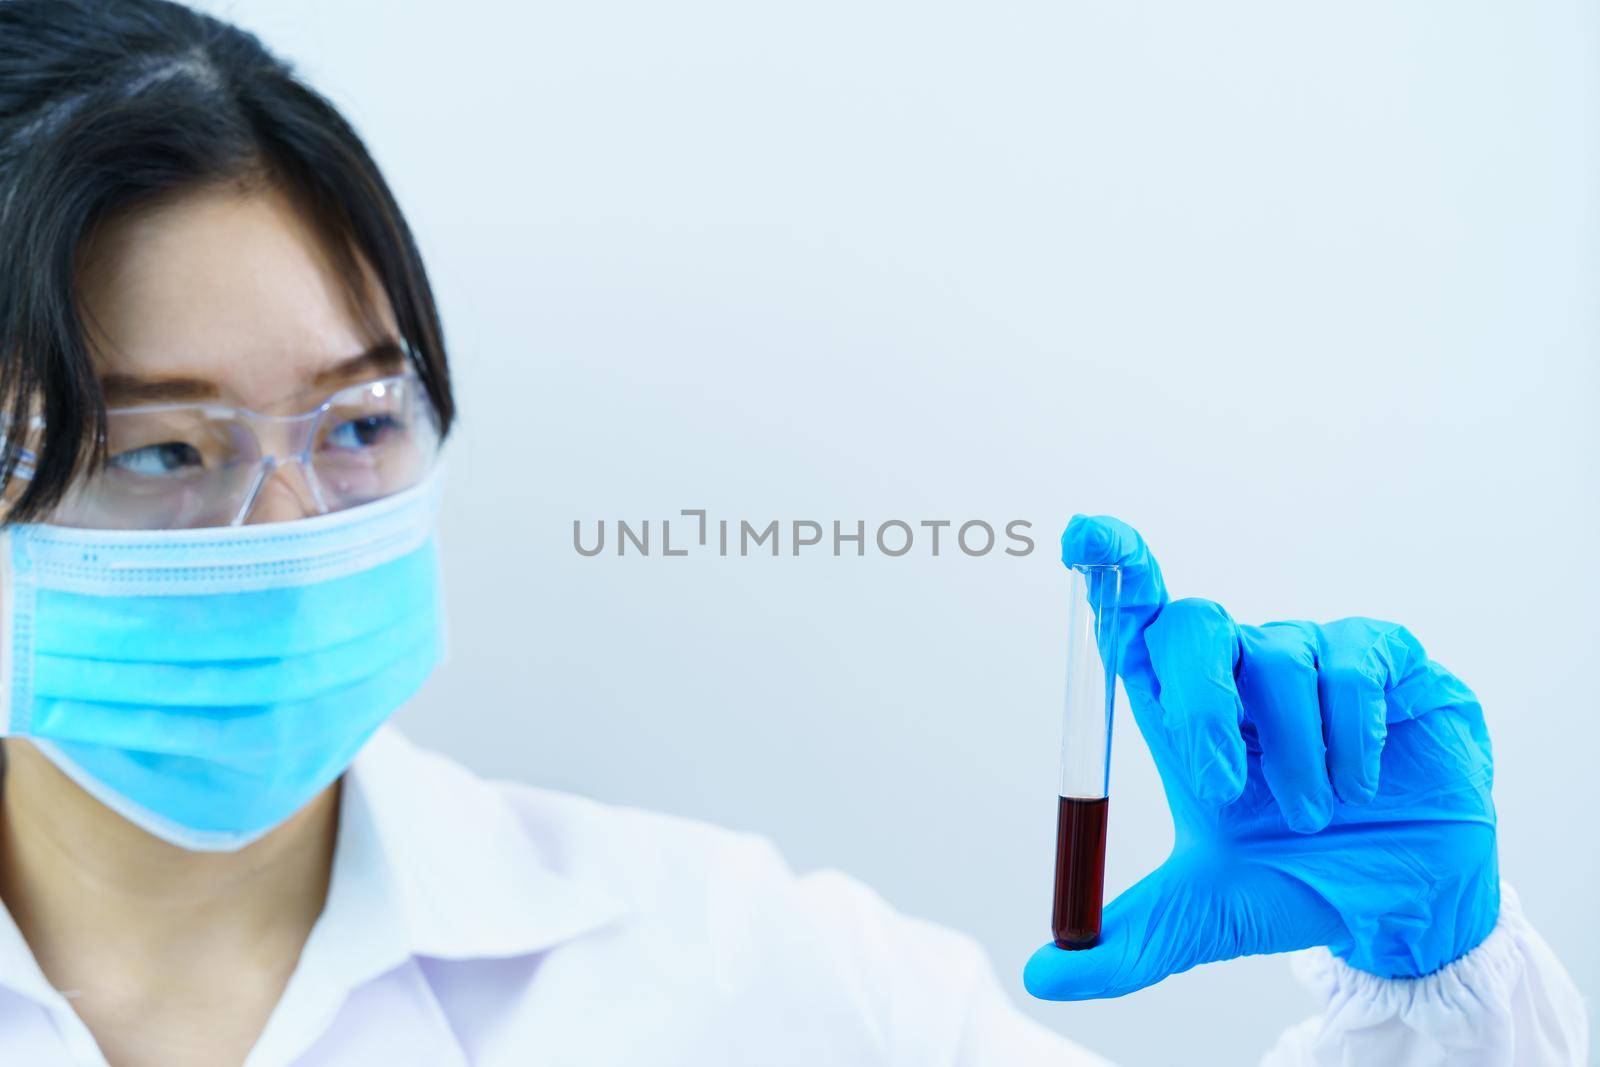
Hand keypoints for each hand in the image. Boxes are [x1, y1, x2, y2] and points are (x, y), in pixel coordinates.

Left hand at [1024, 516, 1498, 999]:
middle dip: (1200, 702)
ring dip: (1294, 753)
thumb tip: (1045, 973)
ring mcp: (1313, 656)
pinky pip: (1357, 664)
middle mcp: (1239, 669)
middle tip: (1223, 787)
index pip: (1136, 617)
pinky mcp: (1386, 659)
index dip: (1112, 569)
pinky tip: (1366, 781)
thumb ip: (1129, 941)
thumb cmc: (1297, 885)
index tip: (1084, 538)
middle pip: (1197, 625)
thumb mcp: (1205, 918)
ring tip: (1315, 816)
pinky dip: (1355, 734)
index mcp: (1182, 709)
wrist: (1404, 905)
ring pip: (1282, 658)